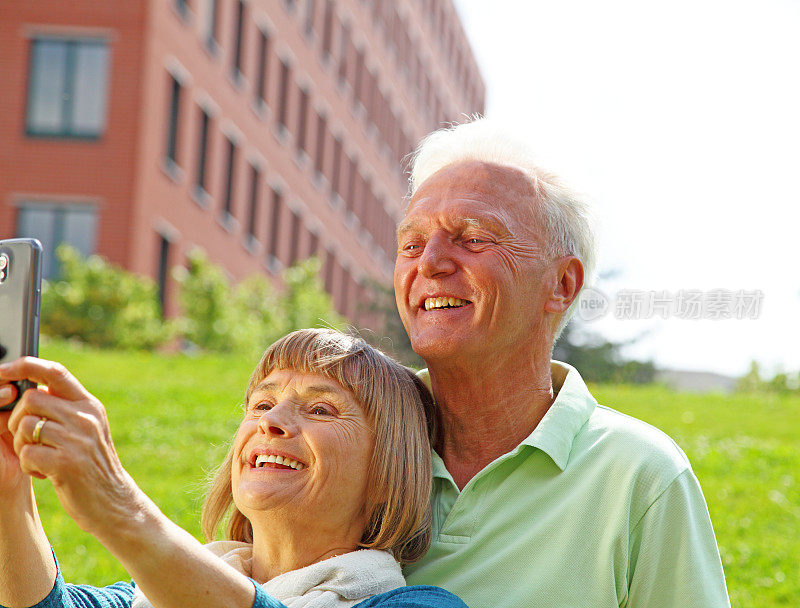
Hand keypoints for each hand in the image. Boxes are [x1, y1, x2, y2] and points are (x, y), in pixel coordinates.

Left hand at [0, 357, 141, 536]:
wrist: (113, 501)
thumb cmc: (92, 465)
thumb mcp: (87, 430)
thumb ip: (66, 408)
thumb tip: (32, 387)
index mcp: (90, 405)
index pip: (55, 372)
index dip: (26, 366)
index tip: (4, 370)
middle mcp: (86, 417)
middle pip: (32, 398)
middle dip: (17, 418)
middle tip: (27, 438)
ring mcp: (78, 439)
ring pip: (26, 426)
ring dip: (22, 445)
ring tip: (38, 458)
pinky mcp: (67, 463)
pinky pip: (27, 454)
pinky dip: (28, 465)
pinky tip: (44, 473)